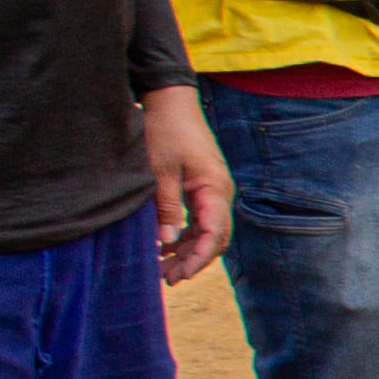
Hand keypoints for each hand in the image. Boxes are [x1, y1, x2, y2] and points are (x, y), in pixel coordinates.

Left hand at [140, 89, 229, 282]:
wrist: (171, 101)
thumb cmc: (166, 131)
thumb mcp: (159, 171)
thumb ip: (165, 207)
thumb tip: (165, 241)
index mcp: (214, 189)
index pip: (214, 234)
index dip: (199, 258)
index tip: (180, 275)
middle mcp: (219, 193)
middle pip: (214, 237)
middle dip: (193, 260)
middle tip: (166, 278)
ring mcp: (212, 190)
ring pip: (206, 231)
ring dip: (187, 250)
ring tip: (162, 267)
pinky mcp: (201, 187)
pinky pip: (198, 219)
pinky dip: (184, 235)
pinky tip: (164, 245)